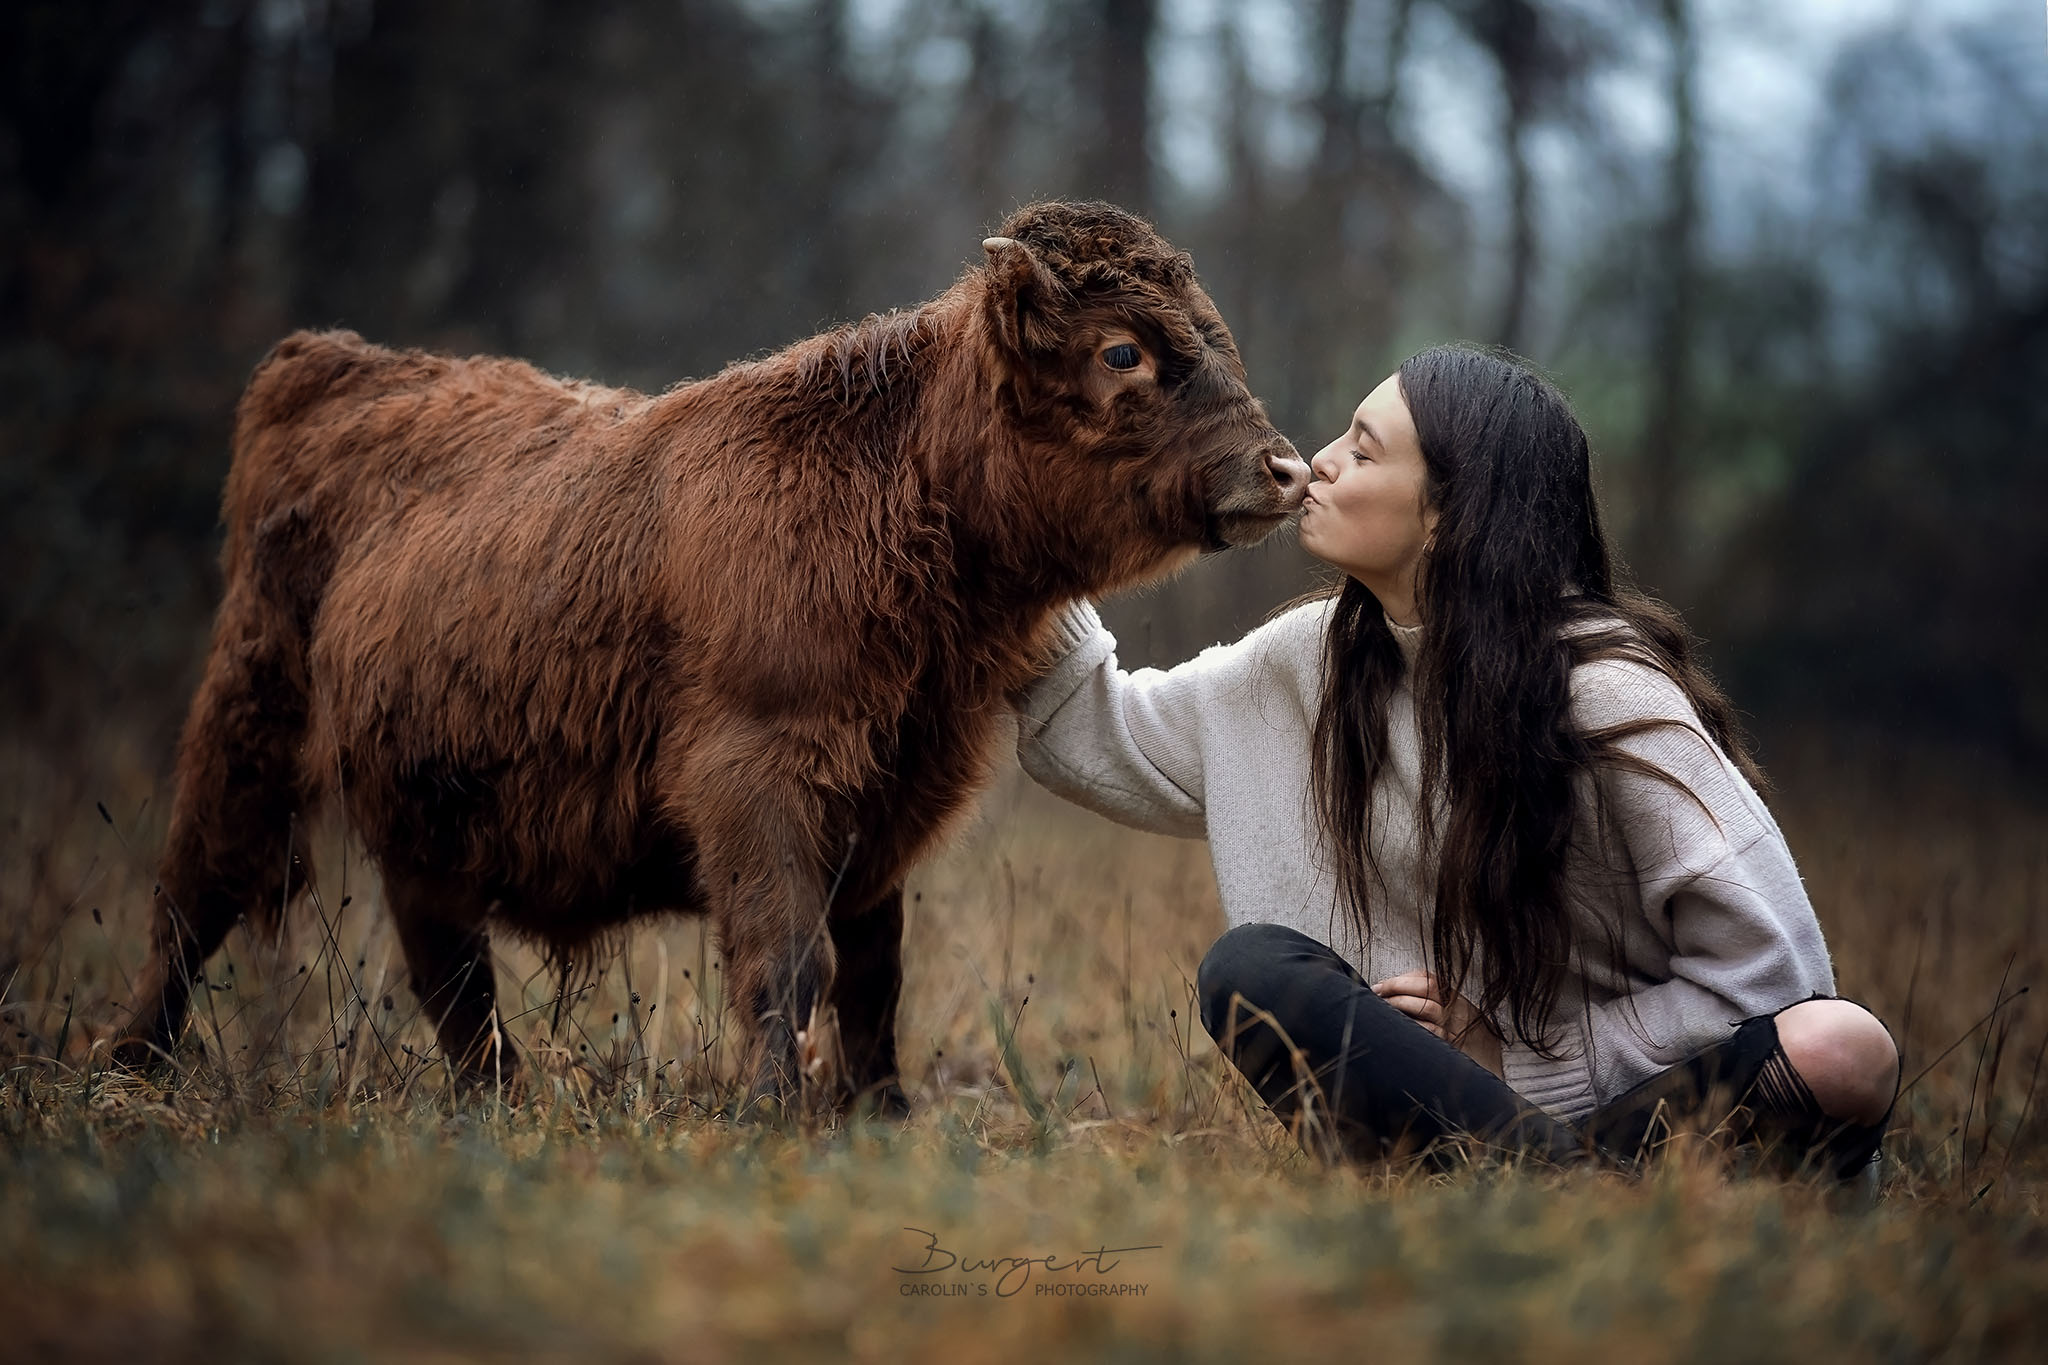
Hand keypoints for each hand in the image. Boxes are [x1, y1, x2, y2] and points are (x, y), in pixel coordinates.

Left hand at [1370, 970, 1505, 1079]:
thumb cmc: (1459, 1039)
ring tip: (1384, 1008)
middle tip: (1378, 993)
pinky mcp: (1449, 1044)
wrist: (1485, 1065)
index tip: (1382, 985)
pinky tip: (1397, 1027)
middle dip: (1397, 987)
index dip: (1402, 979)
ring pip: (1427, 1006)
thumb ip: (1427, 1001)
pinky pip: (1429, 1031)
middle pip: (1428, 988)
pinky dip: (1410, 1025)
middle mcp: (1457, 1009)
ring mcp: (1455, 1026)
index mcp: (1454, 999)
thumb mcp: (1449, 1015)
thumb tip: (1387, 993)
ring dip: (1400, 1003)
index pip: (1429, 979)